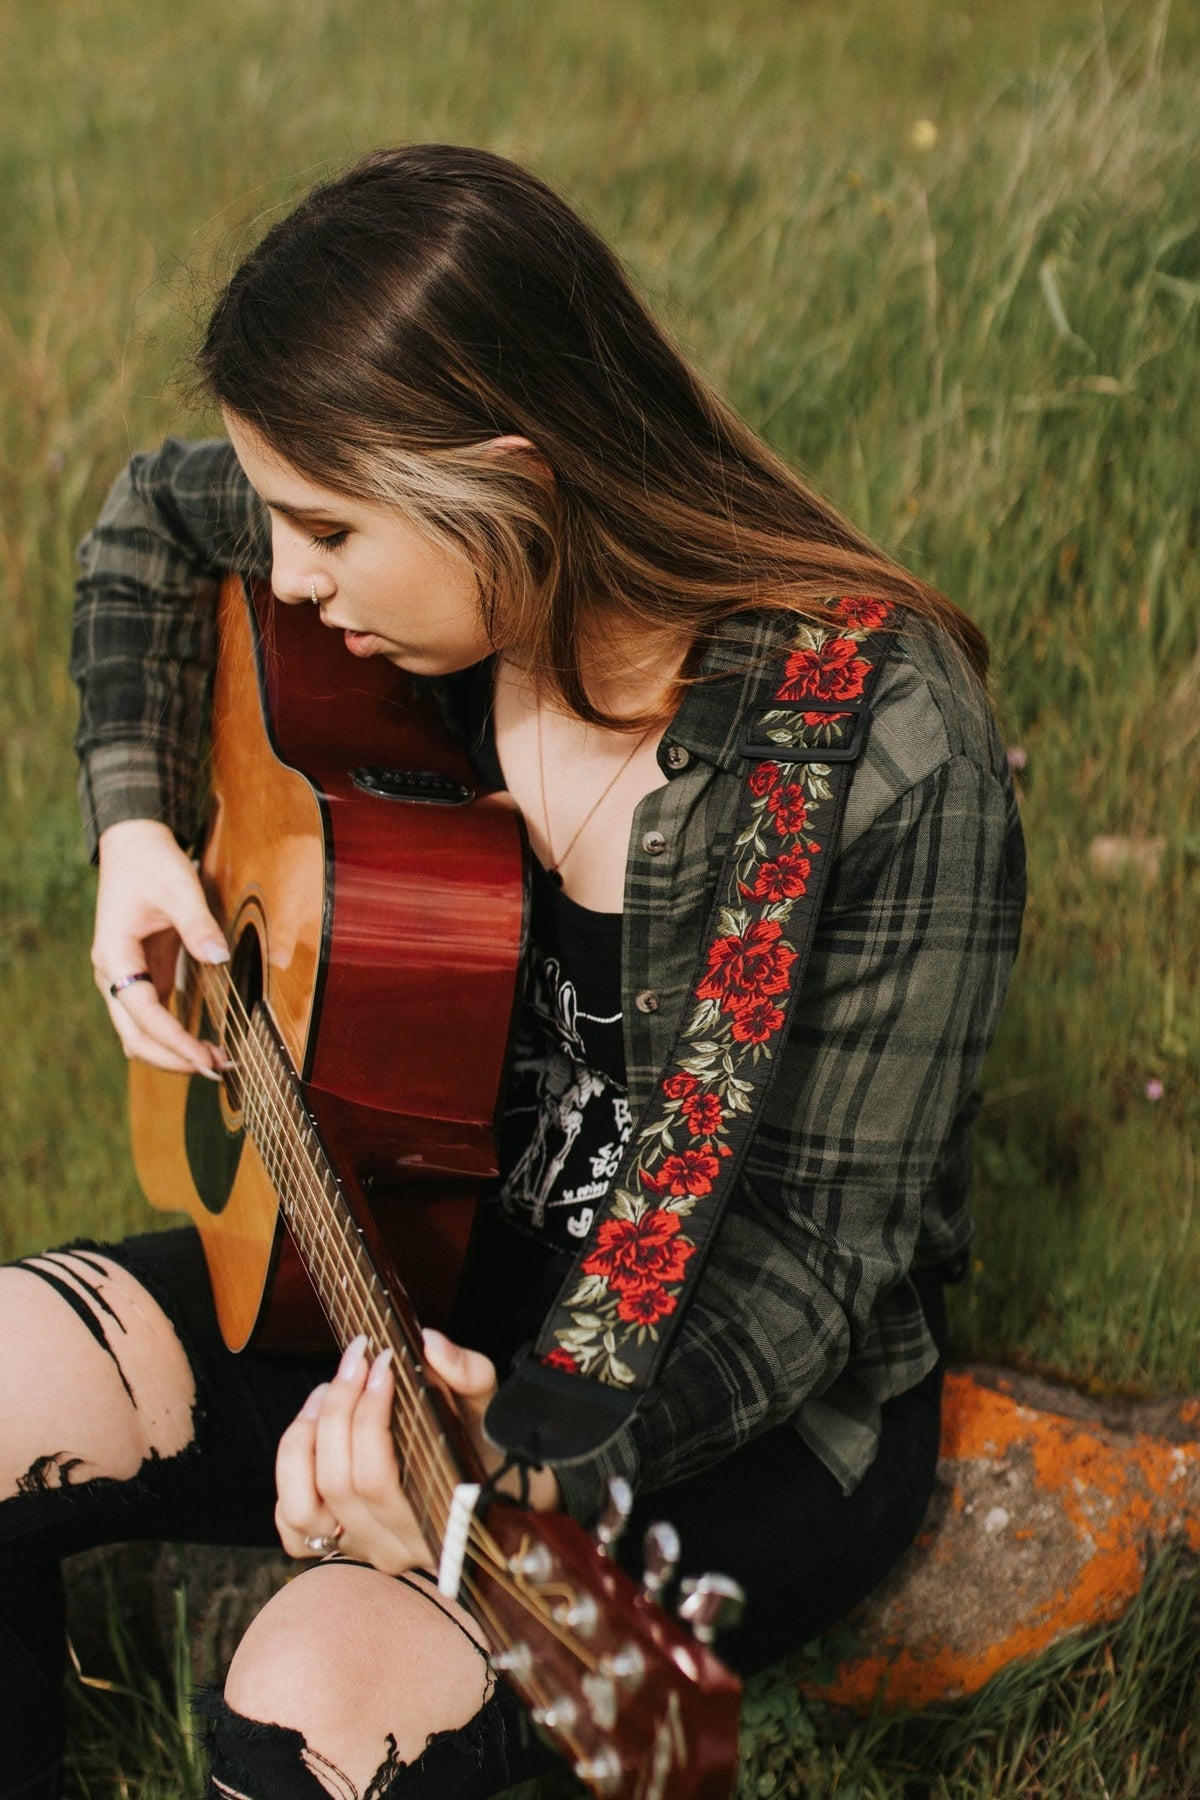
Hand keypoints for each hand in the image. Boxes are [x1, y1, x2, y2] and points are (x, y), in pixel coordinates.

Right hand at [93, 818, 228, 1074]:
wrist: (134, 846)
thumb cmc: (153, 864)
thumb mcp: (179, 889)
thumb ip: (197, 925)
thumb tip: (219, 958)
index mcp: (114, 955)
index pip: (142, 1013)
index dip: (173, 1041)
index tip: (204, 1059)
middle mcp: (112, 973)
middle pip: (134, 1036)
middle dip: (172, 1058)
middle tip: (217, 1069)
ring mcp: (125, 978)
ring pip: (140, 1034)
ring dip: (173, 1051)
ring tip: (216, 1061)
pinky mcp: (142, 976)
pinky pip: (153, 1018)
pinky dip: (175, 1035)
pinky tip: (203, 1044)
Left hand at [275, 1331, 559, 1572]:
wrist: (495, 1497)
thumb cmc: (489, 1451)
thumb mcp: (493, 1408)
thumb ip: (469, 1373)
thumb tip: (429, 1344)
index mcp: (435, 1521)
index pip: (376, 1478)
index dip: (367, 1415)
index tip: (382, 1361)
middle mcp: (395, 1545)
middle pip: (338, 1482)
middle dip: (340, 1408)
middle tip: (357, 1359)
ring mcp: (363, 1550)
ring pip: (305, 1506)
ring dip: (306, 1440)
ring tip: (328, 1392)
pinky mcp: (338, 1548)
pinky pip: (291, 1525)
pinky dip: (291, 1474)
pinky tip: (312, 1432)